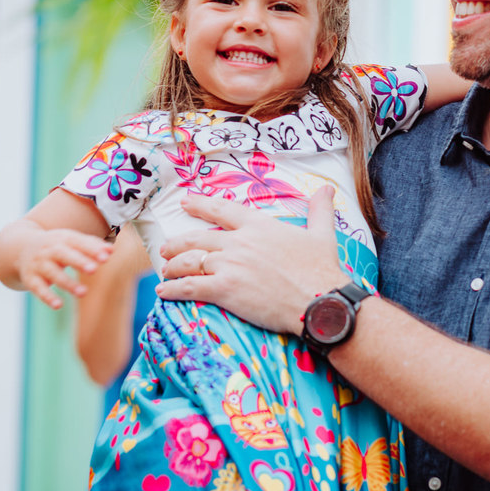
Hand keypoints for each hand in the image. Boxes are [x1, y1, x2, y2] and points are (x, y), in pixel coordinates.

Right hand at [16, 229, 111, 309]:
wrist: (20, 248)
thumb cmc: (56, 245)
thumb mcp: (71, 241)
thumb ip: (92, 245)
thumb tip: (111, 251)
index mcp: (62, 238)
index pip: (78, 242)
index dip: (92, 250)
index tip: (106, 258)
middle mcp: (49, 250)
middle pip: (64, 254)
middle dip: (79, 262)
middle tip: (94, 270)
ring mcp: (39, 264)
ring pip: (53, 273)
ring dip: (67, 283)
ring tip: (83, 292)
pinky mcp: (30, 279)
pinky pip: (38, 289)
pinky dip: (48, 297)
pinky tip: (58, 305)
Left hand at [156, 187, 349, 334]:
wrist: (320, 301)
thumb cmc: (322, 269)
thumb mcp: (322, 234)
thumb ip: (319, 210)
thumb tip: (327, 189)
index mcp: (258, 225)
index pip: (222, 210)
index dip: (200, 205)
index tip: (186, 203)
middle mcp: (239, 242)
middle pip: (197, 238)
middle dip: (177, 243)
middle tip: (166, 247)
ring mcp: (230, 265)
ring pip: (189, 261)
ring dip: (173, 266)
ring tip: (165, 271)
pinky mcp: (225, 290)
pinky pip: (190, 287)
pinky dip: (173, 289)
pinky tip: (163, 292)